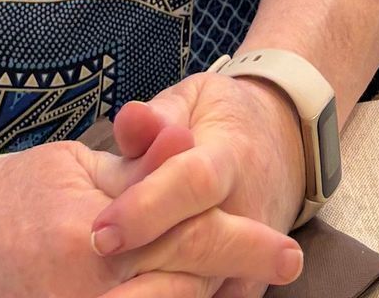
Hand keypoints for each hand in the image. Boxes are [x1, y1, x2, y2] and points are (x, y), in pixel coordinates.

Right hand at [0, 123, 300, 297]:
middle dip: (236, 276)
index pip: (187, 237)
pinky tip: (195, 294)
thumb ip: (140, 162)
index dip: (243, 242)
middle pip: (184, 289)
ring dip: (204, 297)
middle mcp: (86, 289)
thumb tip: (189, 140)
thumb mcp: (80, 164)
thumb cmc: (16, 194)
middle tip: (285, 264)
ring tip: (239, 283)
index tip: (288, 249)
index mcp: (92, 233)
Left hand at [92, 73, 309, 297]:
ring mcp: (252, 257)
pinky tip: (133, 297)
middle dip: (145, 264)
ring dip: (156, 290)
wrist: (281, 145)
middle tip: (96, 269)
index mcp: (230, 157)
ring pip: (201, 286)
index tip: (100, 234)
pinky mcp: (245, 285)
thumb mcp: (193, 100)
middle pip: (198, 245)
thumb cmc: (222, 118)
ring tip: (106, 296)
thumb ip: (159, 115)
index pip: (191, 184)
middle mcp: (247, 213)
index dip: (146, 208)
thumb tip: (129, 120)